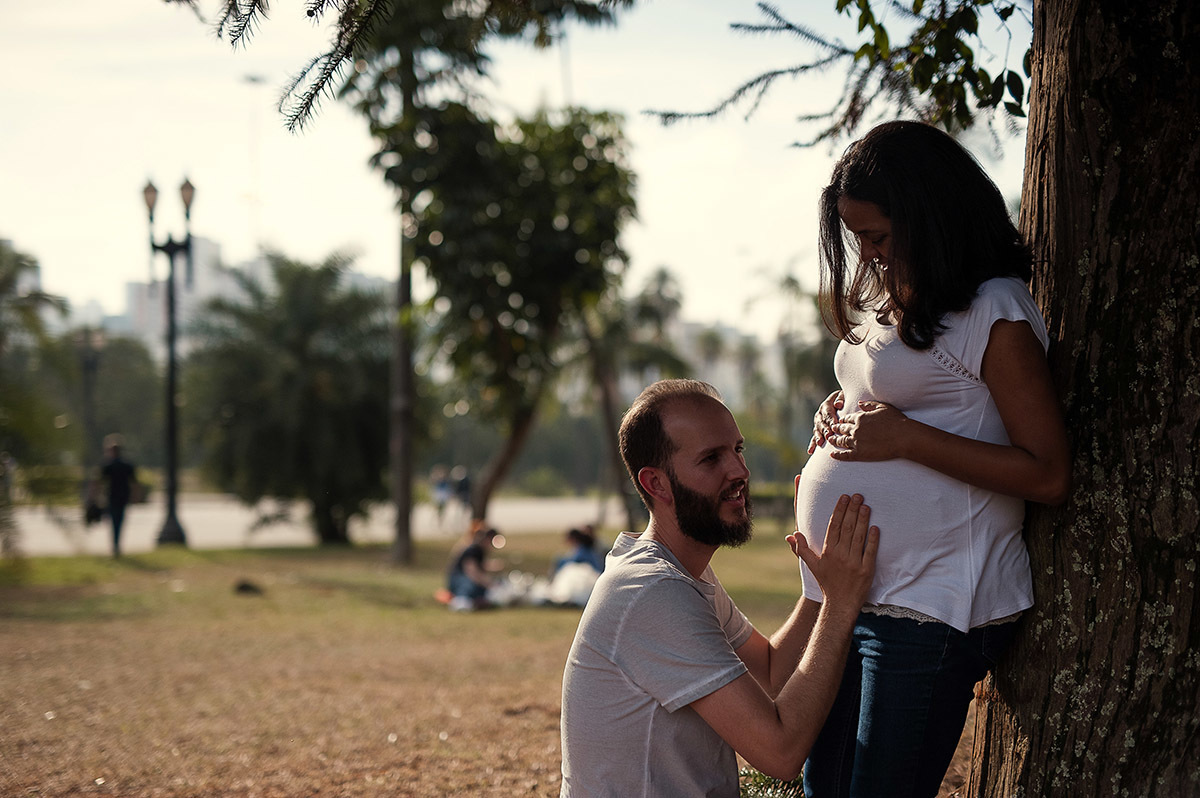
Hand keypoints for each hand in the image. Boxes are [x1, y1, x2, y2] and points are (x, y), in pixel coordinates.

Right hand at [787, 494, 877, 611]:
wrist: (841, 604)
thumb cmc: (827, 583)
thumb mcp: (812, 566)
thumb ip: (802, 549)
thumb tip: (792, 534)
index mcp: (828, 552)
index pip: (834, 526)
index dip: (839, 510)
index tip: (844, 497)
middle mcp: (840, 555)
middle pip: (847, 528)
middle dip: (852, 510)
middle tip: (858, 495)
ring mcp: (854, 563)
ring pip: (858, 537)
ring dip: (862, 520)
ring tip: (866, 506)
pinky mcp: (866, 570)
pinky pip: (870, 552)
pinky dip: (873, 539)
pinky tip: (875, 527)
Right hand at [807, 390, 844, 453]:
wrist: (840, 403)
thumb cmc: (845, 400)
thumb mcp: (843, 396)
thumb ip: (841, 399)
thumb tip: (838, 405)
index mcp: (826, 406)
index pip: (828, 413)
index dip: (831, 418)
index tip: (835, 424)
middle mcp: (820, 415)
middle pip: (821, 423)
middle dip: (825, 429)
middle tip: (828, 435)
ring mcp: (818, 424)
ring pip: (817, 430)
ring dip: (818, 437)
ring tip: (820, 442)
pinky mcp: (818, 431)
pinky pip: (814, 438)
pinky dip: (812, 445)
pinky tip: (810, 451)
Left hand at [826, 400, 909, 460]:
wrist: (904, 437)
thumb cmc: (897, 421)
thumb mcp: (883, 408)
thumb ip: (870, 405)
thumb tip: (859, 403)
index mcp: (860, 418)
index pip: (847, 419)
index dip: (843, 420)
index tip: (841, 421)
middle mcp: (855, 429)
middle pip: (842, 429)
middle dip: (836, 429)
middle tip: (832, 429)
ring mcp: (856, 442)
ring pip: (841, 441)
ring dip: (834, 440)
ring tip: (830, 439)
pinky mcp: (859, 454)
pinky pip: (845, 455)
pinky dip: (837, 455)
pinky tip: (832, 455)